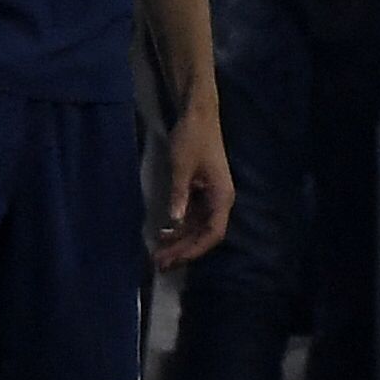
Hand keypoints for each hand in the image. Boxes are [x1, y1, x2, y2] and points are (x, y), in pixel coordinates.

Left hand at [150, 102, 232, 264]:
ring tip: (158, 255)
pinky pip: (192, 217)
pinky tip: (164, 234)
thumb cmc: (192, 139)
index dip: (195, 249)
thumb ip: (179, 195)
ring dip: (180, 241)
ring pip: (197, 227)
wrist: (197, 116)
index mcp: (221, 196)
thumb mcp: (182, 167)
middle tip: (160, 264)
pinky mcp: (201, 192)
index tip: (176, 259)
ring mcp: (210, 197)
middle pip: (204, 234)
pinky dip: (179, 227)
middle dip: (184, 250)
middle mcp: (219, 200)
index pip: (213, 232)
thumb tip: (174, 222)